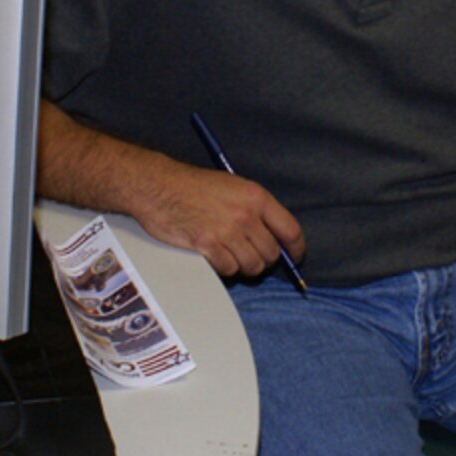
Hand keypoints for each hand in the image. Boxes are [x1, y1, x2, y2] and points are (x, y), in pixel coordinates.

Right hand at [139, 163, 305, 279]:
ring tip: (230, 254)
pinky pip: (229, 270)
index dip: (296, 249)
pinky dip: (224, 268)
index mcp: (256, 197)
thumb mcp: (233, 186)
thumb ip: (256, 209)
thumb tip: (275, 238)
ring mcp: (227, 231)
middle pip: (271, 253)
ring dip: (244, 266)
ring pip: (252, 266)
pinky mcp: (207, 245)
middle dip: (264, 260)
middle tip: (251, 256)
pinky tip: (214, 255)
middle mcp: (245, 214)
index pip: (291, 230)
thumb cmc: (194, 186)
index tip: (294, 257)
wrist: (159, 186)